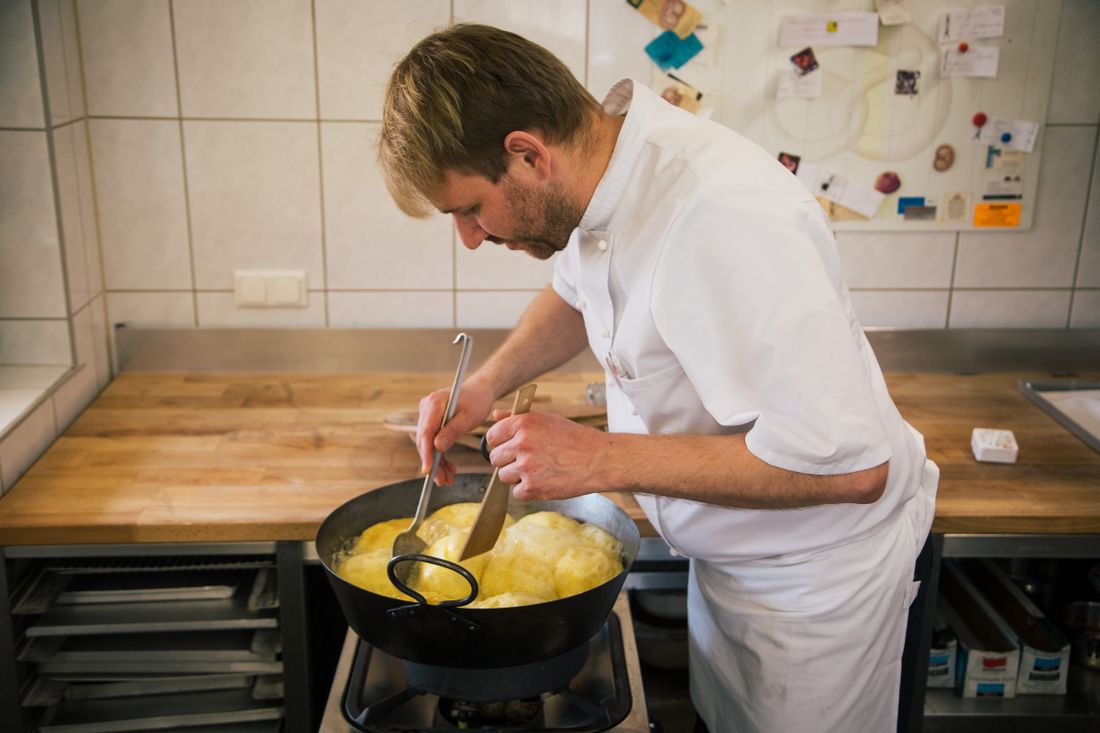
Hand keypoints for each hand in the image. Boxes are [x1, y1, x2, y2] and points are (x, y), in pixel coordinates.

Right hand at [416, 378, 494, 485]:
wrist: (479, 391)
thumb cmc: (477, 400)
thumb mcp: (469, 417)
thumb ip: (453, 431)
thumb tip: (437, 447)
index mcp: (434, 403)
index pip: (426, 432)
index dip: (426, 453)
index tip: (428, 470)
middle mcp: (426, 408)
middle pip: (425, 441)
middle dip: (433, 463)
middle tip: (442, 481)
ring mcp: (427, 415)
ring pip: (428, 444)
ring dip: (437, 463)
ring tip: (448, 479)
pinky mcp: (431, 422)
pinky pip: (432, 442)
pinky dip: (440, 456)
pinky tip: (449, 468)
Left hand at [483, 410, 608, 500]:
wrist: (598, 459)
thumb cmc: (574, 438)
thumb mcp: (546, 419)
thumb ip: (517, 419)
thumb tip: (496, 415)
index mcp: (523, 423)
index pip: (492, 437)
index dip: (500, 443)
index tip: (509, 447)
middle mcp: (522, 443)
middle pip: (495, 458)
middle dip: (508, 461)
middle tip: (529, 460)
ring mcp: (526, 466)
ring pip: (504, 476)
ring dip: (518, 476)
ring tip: (539, 470)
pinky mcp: (532, 487)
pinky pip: (517, 492)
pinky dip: (528, 490)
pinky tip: (544, 481)